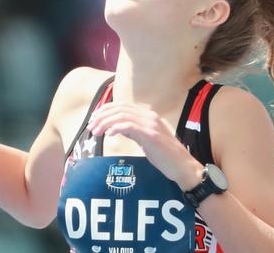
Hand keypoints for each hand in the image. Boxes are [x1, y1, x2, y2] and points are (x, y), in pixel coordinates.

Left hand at [87, 101, 203, 190]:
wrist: (182, 166)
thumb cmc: (165, 156)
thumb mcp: (147, 140)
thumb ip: (134, 131)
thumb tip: (117, 127)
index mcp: (149, 115)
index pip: (123, 106)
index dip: (106, 110)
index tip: (94, 119)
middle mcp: (150, 116)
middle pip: (120, 108)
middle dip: (102, 116)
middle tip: (91, 126)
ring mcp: (151, 124)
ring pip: (122, 116)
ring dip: (106, 122)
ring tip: (96, 132)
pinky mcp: (151, 135)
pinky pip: (129, 126)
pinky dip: (116, 128)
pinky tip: (108, 135)